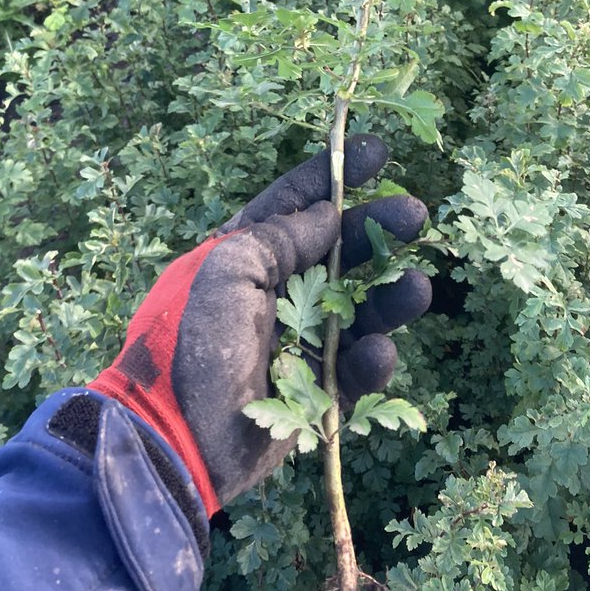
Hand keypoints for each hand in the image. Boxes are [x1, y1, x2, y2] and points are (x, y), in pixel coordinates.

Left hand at [89, 135, 430, 514]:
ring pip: (356, 309)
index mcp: (242, 254)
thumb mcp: (227, 268)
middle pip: (336, 251)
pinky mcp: (312, 391)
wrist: (173, 438)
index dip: (333, 175)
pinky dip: (371, 359)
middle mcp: (272, 291)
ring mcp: (294, 340)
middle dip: (376, 231)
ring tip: (416, 287)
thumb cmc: (191, 339)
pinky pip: (354, 368)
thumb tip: (327, 215)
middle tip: (415, 212)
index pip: (294, 203)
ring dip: (388, 296)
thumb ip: (280, 236)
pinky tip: (379, 351)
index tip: (377, 152)